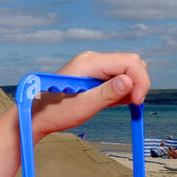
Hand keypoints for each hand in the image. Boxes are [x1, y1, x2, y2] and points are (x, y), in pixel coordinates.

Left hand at [30, 51, 150, 138]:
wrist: (37, 116)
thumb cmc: (54, 113)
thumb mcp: (81, 107)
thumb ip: (105, 94)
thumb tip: (128, 81)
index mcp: (89, 62)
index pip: (129, 61)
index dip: (140, 80)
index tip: (137, 102)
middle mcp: (93, 60)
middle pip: (131, 63)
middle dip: (138, 83)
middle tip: (133, 105)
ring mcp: (94, 68)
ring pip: (127, 71)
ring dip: (131, 88)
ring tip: (118, 106)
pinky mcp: (95, 77)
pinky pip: (119, 80)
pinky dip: (123, 92)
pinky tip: (114, 103)